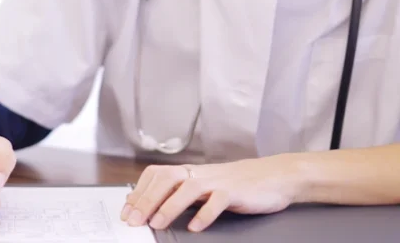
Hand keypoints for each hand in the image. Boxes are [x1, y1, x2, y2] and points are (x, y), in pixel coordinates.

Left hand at [121, 155, 300, 231]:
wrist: (273, 176)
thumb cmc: (236, 184)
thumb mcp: (204, 186)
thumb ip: (178, 192)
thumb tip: (146, 201)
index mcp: (189, 172)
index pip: (156, 175)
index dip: (139, 192)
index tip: (126, 211)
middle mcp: (199, 174)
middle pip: (166, 179)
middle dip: (147, 199)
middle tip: (134, 220)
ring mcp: (217, 181)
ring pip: (188, 188)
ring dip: (169, 206)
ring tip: (157, 223)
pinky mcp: (235, 192)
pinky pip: (218, 200)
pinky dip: (205, 214)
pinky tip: (195, 227)